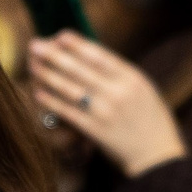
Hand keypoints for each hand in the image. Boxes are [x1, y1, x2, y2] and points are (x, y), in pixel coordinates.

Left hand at [28, 32, 186, 176]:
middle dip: (54, 55)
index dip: (78, 45)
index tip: (60, 35)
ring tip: (33, 66)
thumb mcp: (143, 89)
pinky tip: (39, 93)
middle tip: (35, 45)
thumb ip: (120, 74)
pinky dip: (53, 102)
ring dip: (48, 76)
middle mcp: (119, 93)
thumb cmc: (150, 120)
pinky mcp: (96, 131)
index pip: (100, 56)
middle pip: (80, 69)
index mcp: (132, 79)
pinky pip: (70, 113)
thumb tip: (90, 55)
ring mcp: (106, 112)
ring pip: (71, 89)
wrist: (157, 156)